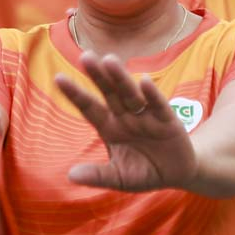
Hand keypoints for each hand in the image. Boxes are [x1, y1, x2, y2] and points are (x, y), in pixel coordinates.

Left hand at [54, 53, 198, 191]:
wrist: (176, 173)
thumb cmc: (143, 172)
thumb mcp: (119, 178)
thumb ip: (98, 176)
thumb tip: (70, 176)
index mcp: (109, 127)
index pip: (89, 107)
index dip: (75, 93)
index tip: (58, 78)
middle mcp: (125, 116)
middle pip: (109, 93)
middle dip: (98, 76)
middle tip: (85, 57)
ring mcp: (146, 116)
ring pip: (130, 94)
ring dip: (121, 78)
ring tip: (109, 61)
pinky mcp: (168, 121)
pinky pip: (158, 105)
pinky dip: (152, 95)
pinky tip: (144, 82)